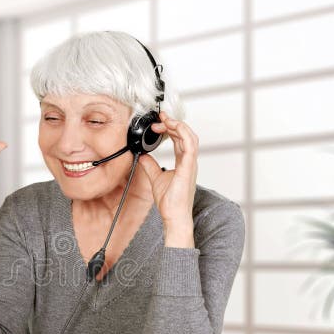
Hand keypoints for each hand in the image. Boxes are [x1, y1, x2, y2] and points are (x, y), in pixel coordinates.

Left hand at [138, 111, 198, 245]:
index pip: (179, 139)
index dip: (171, 128)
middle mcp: (189, 161)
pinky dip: (183, 134)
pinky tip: (172, 128)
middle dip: (173, 123)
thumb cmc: (170, 201)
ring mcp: (190, 164)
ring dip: (178, 126)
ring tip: (165, 121)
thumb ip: (150, 166)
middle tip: (160, 118)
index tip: (159, 122)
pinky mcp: (189, 168)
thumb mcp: (155, 178)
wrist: (174, 215)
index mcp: (183, 162)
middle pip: (185, 135)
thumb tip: (143, 156)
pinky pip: (190, 146)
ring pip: (190, 137)